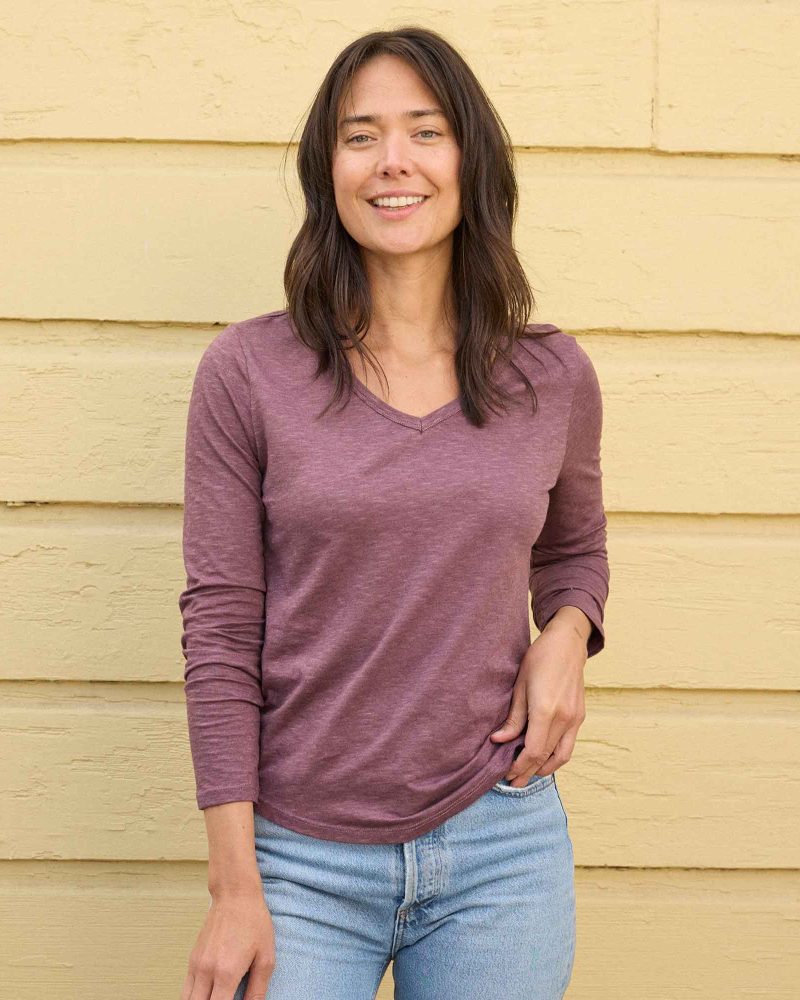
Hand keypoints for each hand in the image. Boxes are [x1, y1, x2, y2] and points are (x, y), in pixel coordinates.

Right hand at [181, 887, 275, 998]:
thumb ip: (257, 990)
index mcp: (226, 973)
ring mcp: (196, 965)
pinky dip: (193, 997)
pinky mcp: (192, 959)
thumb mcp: (266, 957)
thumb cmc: (254, 923)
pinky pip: (185, 989)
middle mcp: (206, 971)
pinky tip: (207, 996)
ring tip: (216, 998)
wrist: (235, 895)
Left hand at [489, 611, 588, 786]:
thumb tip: (499, 740)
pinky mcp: (580, 717)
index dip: (519, 766)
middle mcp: (564, 719)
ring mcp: (575, 719)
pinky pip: (568, 745)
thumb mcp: (519, 685)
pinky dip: (556, 757)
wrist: (567, 644)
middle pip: (546, 757)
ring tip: (528, 775)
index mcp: (546, 710)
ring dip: (544, 769)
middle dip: (528, 773)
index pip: (532, 751)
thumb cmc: (539, 659)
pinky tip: (543, 758)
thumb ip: (513, 717)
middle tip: (513, 783)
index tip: (506, 774)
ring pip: (561, 756)